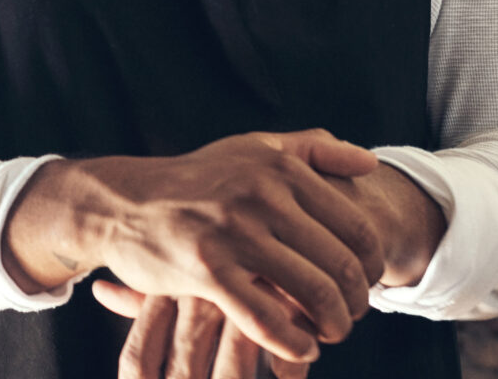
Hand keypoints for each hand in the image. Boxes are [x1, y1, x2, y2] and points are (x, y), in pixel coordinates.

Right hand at [1, 129, 384, 364]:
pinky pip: (266, 317)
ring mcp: (233, 233)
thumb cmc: (197, 180)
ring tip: (330, 333)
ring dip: (333, 325)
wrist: (124, 202)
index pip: (356, 227)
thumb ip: (314, 149)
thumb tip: (370, 163)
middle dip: (357, 301)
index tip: (368, 282)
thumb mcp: (253, 149)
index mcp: (281, 168)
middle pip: (341, 264)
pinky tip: (300, 349)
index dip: (374, 264)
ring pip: (313, 293)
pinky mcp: (206, 270)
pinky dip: (293, 342)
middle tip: (351, 316)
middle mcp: (261, 196)